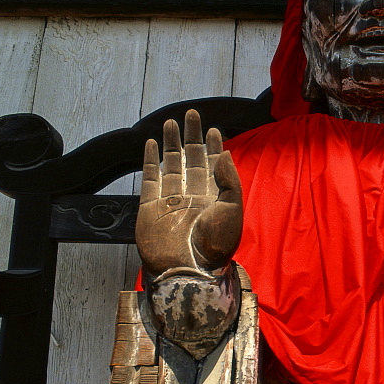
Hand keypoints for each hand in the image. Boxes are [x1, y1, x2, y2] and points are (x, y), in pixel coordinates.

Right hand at [136, 109, 242, 276]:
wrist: (186, 269)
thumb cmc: (214, 244)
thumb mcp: (232, 210)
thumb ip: (229, 180)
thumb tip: (224, 153)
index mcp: (216, 197)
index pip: (215, 164)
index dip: (213, 146)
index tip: (213, 128)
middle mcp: (194, 195)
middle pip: (193, 159)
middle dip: (192, 136)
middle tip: (191, 114)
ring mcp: (171, 200)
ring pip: (171, 164)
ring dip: (171, 143)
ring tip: (171, 122)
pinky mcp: (150, 206)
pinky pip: (150, 178)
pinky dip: (150, 160)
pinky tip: (152, 143)